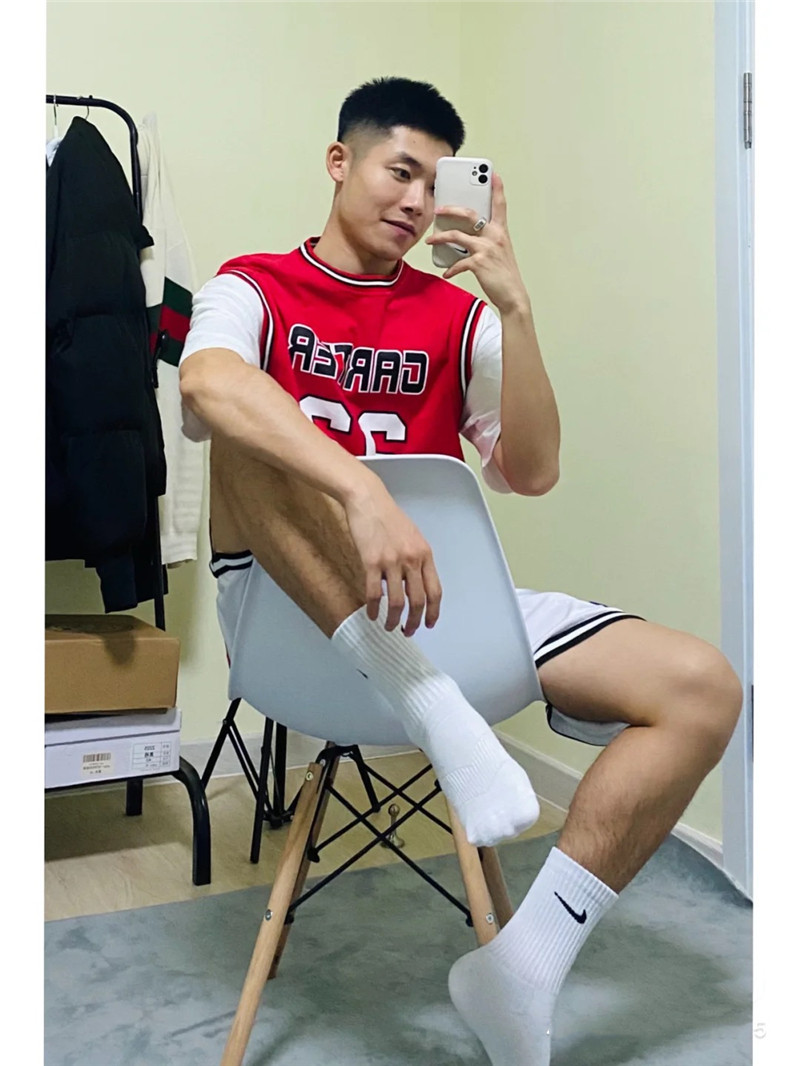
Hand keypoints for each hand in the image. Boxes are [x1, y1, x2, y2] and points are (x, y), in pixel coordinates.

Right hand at [343, 483, 441, 635]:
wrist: (368, 500)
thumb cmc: (389, 517)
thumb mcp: (412, 537)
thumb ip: (416, 560)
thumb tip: (413, 584)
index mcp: (425, 554)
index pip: (435, 590)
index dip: (434, 612)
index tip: (430, 624)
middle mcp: (411, 560)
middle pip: (418, 601)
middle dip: (415, 621)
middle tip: (409, 631)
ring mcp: (391, 562)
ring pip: (396, 602)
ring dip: (393, 620)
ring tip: (389, 626)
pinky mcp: (371, 562)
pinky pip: (374, 593)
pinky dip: (373, 608)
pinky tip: (371, 614)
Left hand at [426, 173, 528, 314]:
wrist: (513, 295)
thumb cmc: (505, 275)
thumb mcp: (500, 252)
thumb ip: (488, 241)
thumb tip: (467, 238)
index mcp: (501, 231)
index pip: (500, 205)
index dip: (497, 189)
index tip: (493, 174)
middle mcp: (494, 236)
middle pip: (469, 214)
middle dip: (451, 209)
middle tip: (439, 209)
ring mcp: (486, 248)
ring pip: (456, 235)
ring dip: (440, 237)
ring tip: (430, 240)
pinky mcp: (479, 263)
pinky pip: (458, 262)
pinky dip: (451, 268)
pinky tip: (446, 273)